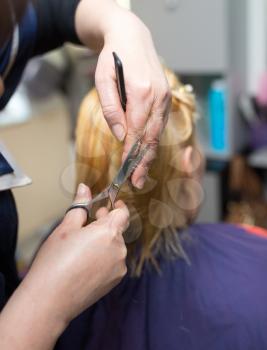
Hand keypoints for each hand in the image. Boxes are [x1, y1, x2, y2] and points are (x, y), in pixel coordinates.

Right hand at [0, 184, 128, 349]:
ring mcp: (119, 267)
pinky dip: (105, 258)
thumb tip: (85, 188)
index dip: (117, 207)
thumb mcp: (66, 228)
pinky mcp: (115, 281)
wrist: (51, 298)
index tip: (109, 206)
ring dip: (106, 243)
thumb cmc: (55, 261)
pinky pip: (114, 263)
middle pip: (119, 230)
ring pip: (116, 247)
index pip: (123, 213)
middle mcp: (119, 249)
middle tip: (91, 224)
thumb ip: (80, 206)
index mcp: (109, 232)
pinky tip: (87, 263)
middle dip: (107, 224)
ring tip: (84, 247)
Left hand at [75, 0, 170, 188]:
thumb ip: (111, 108)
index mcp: (142, 92)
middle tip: (136, 182)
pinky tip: (147, 153)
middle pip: (151, 137)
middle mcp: (158, 97)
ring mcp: (165, 98)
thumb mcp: (103, 79)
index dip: (131, 153)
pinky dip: (153, 141)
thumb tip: (119, 135)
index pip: (136, 131)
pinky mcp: (166, 98)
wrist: (132, 37)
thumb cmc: (113, 57)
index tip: (126, 170)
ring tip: (141, 174)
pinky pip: (160, 125)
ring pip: (158, 133)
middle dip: (143, 161)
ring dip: (150, 155)